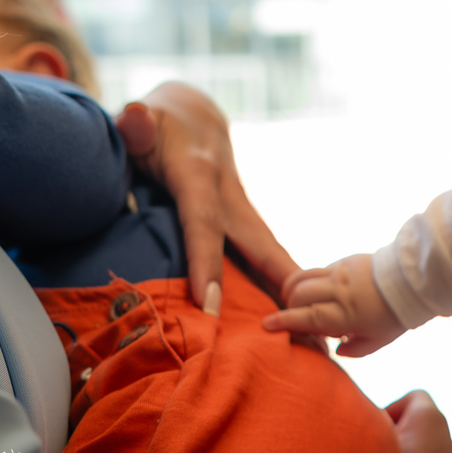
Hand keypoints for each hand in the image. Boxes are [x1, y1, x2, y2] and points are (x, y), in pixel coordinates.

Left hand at [114, 82, 300, 313]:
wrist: (193, 115)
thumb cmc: (157, 125)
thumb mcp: (140, 122)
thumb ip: (133, 125)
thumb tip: (134, 118)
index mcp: (199, 174)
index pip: (203, 223)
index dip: (206, 262)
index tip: (209, 305)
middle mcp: (230, 195)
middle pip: (259, 244)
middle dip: (280, 286)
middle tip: (304, 328)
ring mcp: (243, 209)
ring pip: (271, 254)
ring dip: (295, 292)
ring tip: (318, 338)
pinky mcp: (246, 223)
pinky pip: (265, 259)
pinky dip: (283, 289)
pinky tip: (297, 322)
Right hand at [264, 253, 406, 356]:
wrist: (412, 281)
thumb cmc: (396, 316)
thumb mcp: (378, 341)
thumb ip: (354, 350)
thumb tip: (335, 349)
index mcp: (346, 314)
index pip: (306, 317)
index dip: (284, 321)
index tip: (267, 325)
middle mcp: (339, 291)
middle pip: (298, 294)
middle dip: (288, 306)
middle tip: (291, 317)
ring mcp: (340, 273)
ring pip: (302, 277)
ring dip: (292, 289)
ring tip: (294, 301)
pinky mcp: (344, 261)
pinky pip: (316, 270)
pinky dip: (309, 281)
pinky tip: (317, 292)